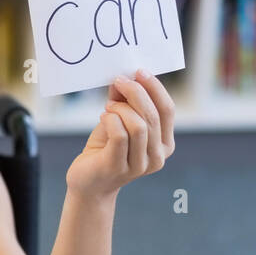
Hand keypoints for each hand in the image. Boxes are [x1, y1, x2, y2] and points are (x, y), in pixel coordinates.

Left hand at [65, 69, 175, 201]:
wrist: (88, 182)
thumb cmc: (105, 150)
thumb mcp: (118, 121)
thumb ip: (124, 101)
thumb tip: (124, 78)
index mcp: (164, 144)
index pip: (168, 110)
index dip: (155, 88)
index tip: (139, 72)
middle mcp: (157, 157)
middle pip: (152, 116)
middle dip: (135, 93)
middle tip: (118, 81)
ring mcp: (139, 165)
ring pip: (138, 125)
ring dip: (120, 109)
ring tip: (108, 107)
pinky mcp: (117, 167)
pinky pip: (119, 135)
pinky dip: (110, 120)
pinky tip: (103, 117)